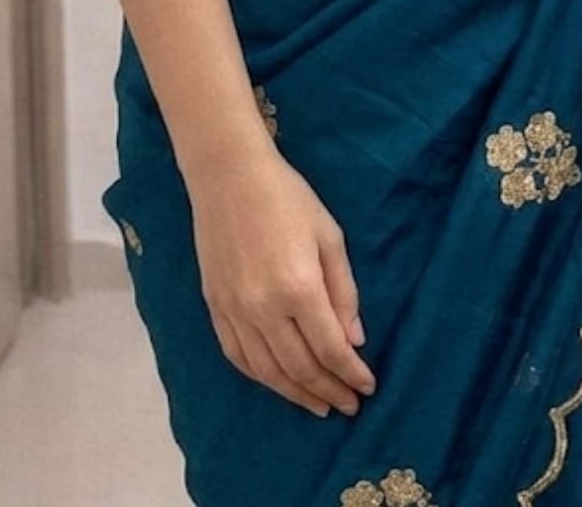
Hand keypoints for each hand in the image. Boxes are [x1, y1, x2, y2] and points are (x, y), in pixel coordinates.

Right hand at [186, 140, 376, 419]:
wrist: (228, 177)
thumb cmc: (288, 198)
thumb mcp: (329, 236)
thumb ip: (343, 291)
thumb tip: (354, 340)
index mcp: (298, 287)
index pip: (330, 348)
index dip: (351, 373)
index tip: (367, 387)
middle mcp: (263, 308)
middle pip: (300, 367)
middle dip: (328, 390)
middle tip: (348, 405)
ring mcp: (234, 311)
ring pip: (267, 371)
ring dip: (296, 394)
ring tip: (319, 405)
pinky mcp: (214, 307)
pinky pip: (238, 357)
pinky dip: (261, 377)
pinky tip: (278, 383)